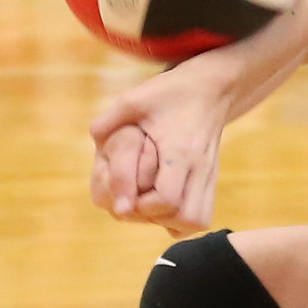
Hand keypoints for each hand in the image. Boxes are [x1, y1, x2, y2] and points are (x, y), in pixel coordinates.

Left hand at [88, 61, 235, 233]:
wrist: (212, 87)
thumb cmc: (170, 91)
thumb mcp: (133, 99)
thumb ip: (109, 121)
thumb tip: (94, 142)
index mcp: (180, 150)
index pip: (166, 198)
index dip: (141, 205)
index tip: (124, 197)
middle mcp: (200, 167)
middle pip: (186, 218)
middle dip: (156, 217)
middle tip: (137, 201)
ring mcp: (210, 174)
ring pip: (197, 220)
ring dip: (171, 221)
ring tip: (151, 205)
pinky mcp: (212, 177)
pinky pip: (202, 215)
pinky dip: (183, 218)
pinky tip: (166, 205)